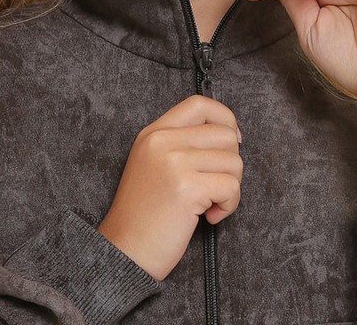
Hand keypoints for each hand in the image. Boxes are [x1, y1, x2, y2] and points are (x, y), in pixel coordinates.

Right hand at [98, 95, 242, 280]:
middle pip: (224, 134)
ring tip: (210, 205)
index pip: (199, 104)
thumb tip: (231, 136)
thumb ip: (182, 144)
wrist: (124, 252)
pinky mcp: (186, 187)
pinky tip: (209, 217)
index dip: (225, 118)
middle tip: (217, 187)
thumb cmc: (144, 215)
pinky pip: (231, 186)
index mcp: (154, 132)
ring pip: (233, 161)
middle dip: (231, 163)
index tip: (233, 140)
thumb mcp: (153, 164)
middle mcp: (162, 141)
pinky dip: (229, 205)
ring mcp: (173, 162)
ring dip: (231, 188)